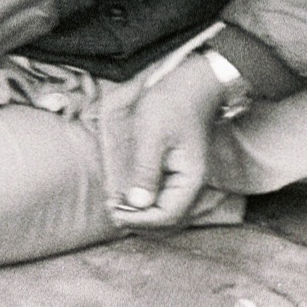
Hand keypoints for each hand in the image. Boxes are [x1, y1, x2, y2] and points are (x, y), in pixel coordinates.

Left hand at [109, 52, 226, 230]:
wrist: (193, 83)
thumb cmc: (172, 104)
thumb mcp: (152, 135)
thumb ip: (145, 171)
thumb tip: (137, 204)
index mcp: (190, 179)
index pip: (167, 216)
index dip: (139, 220)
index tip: (115, 212)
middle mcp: (193, 186)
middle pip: (169, 223)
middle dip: (141, 223)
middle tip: (113, 213)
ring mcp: (188, 181)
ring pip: (168, 215)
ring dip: (144, 218)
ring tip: (119, 209)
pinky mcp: (180, 175)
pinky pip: (167, 202)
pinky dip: (149, 207)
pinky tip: (131, 200)